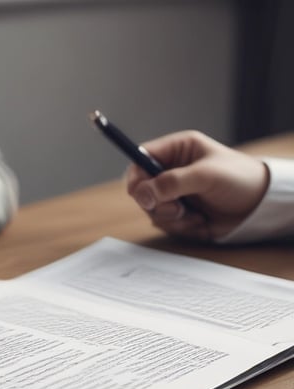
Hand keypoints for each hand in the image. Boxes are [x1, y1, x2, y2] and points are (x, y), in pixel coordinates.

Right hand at [126, 130, 268, 239]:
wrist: (262, 207)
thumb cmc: (241, 180)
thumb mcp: (205, 176)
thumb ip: (170, 182)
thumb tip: (140, 194)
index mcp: (177, 151)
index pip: (141, 159)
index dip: (136, 176)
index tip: (140, 193)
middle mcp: (172, 171)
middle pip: (141, 189)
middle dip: (156, 203)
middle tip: (176, 209)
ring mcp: (175, 194)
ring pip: (151, 210)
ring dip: (171, 218)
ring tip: (194, 215)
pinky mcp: (180, 214)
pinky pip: (165, 224)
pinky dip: (180, 227)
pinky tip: (200, 222)